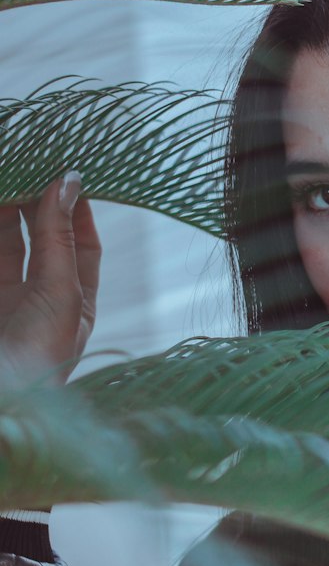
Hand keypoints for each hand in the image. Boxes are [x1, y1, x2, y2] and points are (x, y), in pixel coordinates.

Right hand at [0, 172, 100, 385]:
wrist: (3, 398)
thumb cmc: (40, 355)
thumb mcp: (61, 292)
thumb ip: (61, 237)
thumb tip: (67, 183)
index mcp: (75, 304)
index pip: (83, 248)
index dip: (78, 211)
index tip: (71, 177)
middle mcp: (40, 300)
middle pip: (41, 240)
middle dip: (36, 204)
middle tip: (34, 167)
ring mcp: (7, 301)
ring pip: (6, 246)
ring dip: (7, 211)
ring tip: (11, 175)